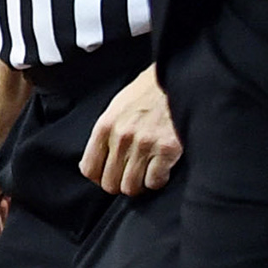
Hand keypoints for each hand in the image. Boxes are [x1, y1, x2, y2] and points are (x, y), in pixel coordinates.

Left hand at [81, 68, 180, 197]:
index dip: (99, 178)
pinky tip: (161, 168)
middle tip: (131, 175)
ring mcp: (144, 145)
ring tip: (146, 173)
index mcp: (105, 126)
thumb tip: (99, 161)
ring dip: (139, 184)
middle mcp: (121, 137)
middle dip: (120, 183)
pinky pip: (155, 182)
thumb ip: (106, 134)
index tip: (109, 175)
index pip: (89, 169)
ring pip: (131, 187)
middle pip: (110, 183)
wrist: (178, 79)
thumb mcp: (117, 108)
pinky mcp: (167, 150)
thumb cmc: (148, 93)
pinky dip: (158, 180)